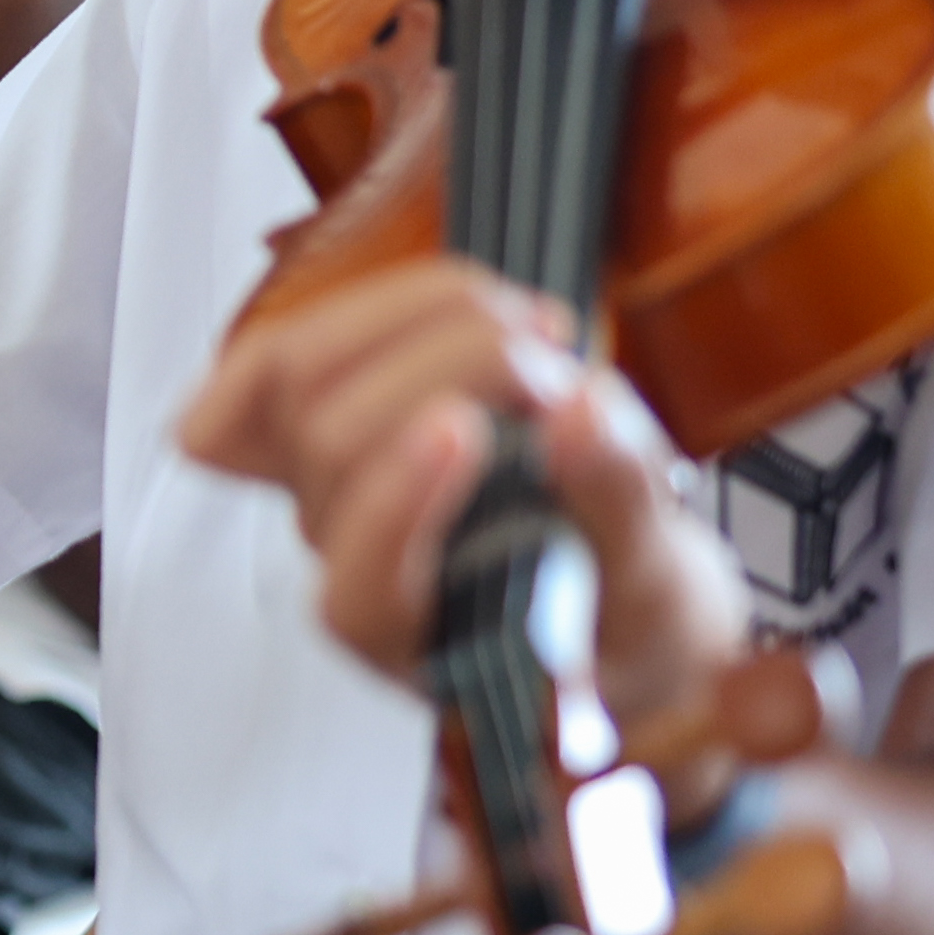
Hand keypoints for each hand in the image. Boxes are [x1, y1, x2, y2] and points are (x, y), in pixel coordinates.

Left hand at [172, 255, 741, 736]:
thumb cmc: (618, 602)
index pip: (357, 585)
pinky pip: (279, 361)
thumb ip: (616, 499)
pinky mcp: (323, 429)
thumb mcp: (655, 572)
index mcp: (409, 638)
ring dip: (414, 317)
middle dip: (447, 369)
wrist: (607, 592)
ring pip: (294, 376)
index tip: (472, 432)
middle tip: (554, 358)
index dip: (397, 501)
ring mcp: (321, 491)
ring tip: (527, 323)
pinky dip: (365, 311)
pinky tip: (456, 296)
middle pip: (328, 441)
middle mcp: (342, 562)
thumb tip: (579, 412)